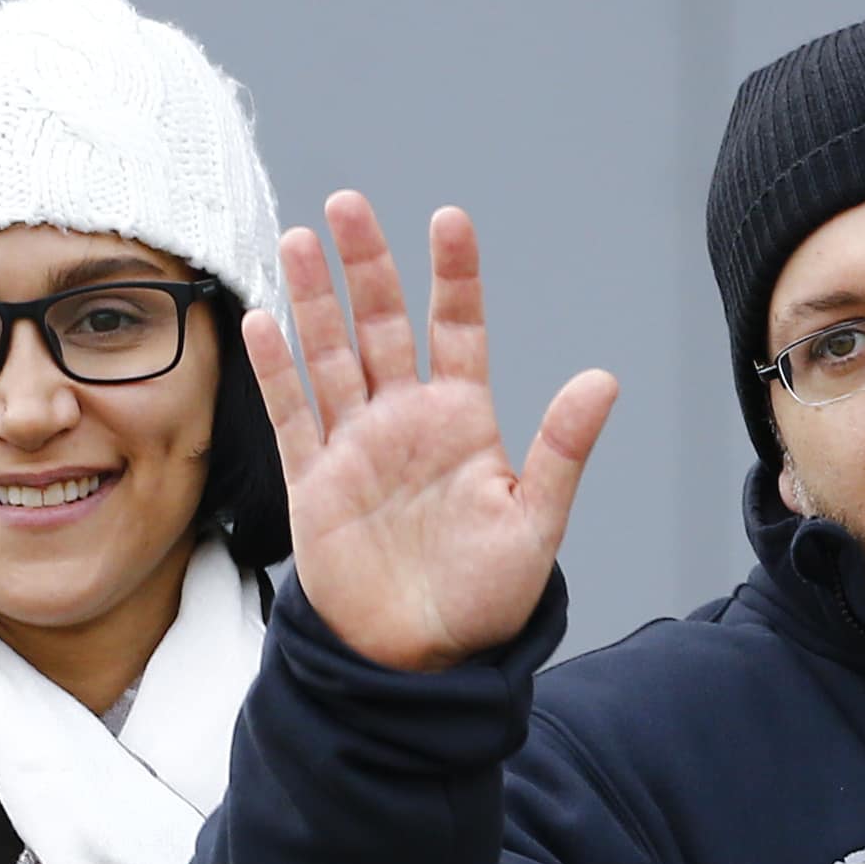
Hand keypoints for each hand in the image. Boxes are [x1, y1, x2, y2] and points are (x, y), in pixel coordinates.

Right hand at [247, 192, 619, 671]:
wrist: (422, 659)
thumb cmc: (488, 597)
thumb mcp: (536, 523)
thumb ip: (561, 449)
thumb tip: (603, 379)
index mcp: (465, 423)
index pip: (458, 330)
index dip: (453, 276)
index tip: (449, 219)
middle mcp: (407, 422)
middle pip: (380, 325)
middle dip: (365, 265)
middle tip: (347, 204)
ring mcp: (357, 446)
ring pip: (330, 355)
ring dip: (313, 299)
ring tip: (297, 238)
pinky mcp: (313, 481)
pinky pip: (292, 414)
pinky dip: (276, 370)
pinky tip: (261, 321)